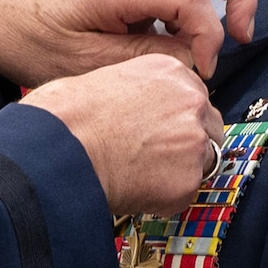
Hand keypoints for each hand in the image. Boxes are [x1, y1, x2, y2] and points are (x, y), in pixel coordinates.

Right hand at [24, 54, 225, 219]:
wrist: (60, 147)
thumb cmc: (67, 114)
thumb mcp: (107, 79)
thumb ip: (140, 92)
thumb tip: (142, 110)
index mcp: (170, 71)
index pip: (194, 98)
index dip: (177, 118)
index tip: (162, 130)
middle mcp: (191, 102)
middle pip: (208, 128)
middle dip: (186, 143)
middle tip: (153, 155)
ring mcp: (194, 142)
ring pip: (201, 162)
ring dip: (177, 170)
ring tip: (138, 173)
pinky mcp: (187, 180)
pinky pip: (184, 192)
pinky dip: (164, 196)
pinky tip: (135, 188)